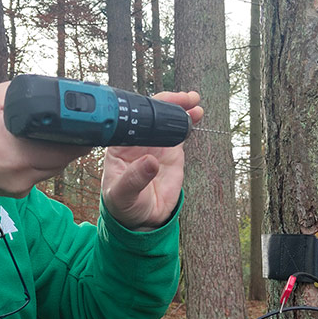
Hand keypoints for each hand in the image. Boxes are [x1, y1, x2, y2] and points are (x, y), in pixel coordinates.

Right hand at [0, 83, 91, 197]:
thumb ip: (20, 94)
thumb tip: (48, 90)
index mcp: (16, 148)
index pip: (65, 146)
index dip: (82, 134)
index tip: (91, 124)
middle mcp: (21, 172)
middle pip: (64, 159)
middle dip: (73, 143)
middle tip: (80, 126)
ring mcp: (19, 185)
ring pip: (54, 169)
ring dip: (59, 153)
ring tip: (58, 135)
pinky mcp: (16, 192)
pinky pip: (40, 175)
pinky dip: (42, 162)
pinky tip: (35, 149)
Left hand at [101, 91, 203, 230]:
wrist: (140, 219)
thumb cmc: (123, 206)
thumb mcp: (123, 196)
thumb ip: (134, 179)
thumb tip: (150, 162)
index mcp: (121, 145)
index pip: (134, 119)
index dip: (149, 109)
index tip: (162, 105)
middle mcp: (138, 140)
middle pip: (153, 113)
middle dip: (169, 102)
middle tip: (185, 99)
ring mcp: (155, 144)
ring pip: (168, 119)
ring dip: (181, 108)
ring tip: (194, 102)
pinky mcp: (170, 152)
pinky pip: (180, 132)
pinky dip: (188, 121)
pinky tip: (196, 114)